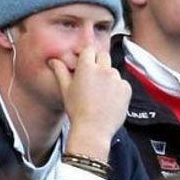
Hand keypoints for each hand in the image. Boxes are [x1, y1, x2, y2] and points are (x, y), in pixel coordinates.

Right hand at [50, 46, 130, 161]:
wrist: (93, 129)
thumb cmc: (77, 111)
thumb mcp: (65, 89)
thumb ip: (60, 71)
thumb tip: (53, 60)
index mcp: (86, 67)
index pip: (89, 49)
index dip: (87, 55)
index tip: (85, 61)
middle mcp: (103, 70)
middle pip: (103, 56)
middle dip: (98, 62)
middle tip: (93, 77)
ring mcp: (116, 79)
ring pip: (113, 70)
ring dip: (108, 76)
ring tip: (100, 93)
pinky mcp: (126, 88)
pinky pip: (122, 82)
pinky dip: (117, 88)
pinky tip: (109, 99)